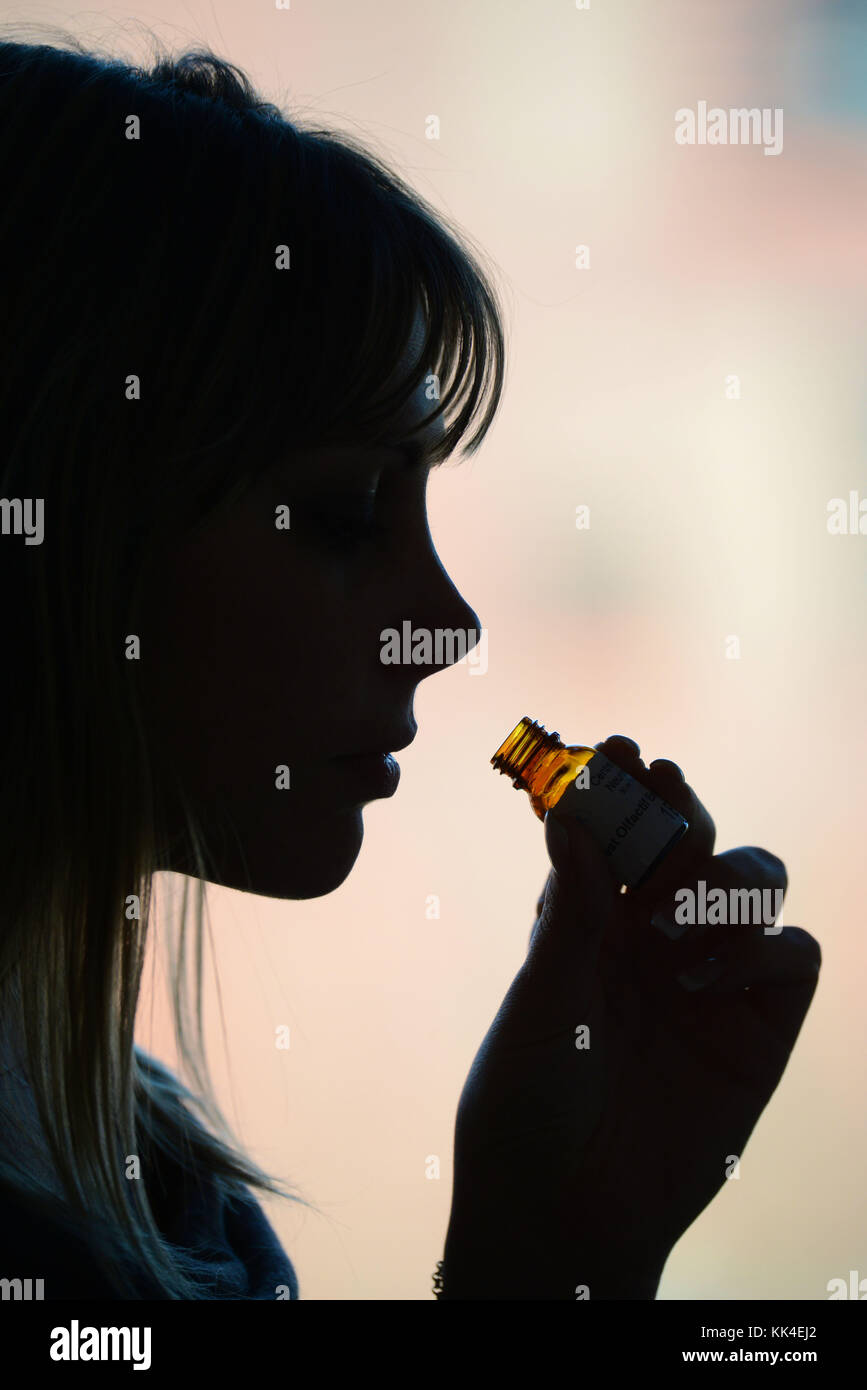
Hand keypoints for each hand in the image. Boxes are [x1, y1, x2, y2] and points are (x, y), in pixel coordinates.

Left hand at [443, 736, 820, 1297]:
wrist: (565, 1212)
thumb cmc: (528, 1102)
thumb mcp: (542, 999)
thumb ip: (571, 912)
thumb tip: (572, 816)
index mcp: (593, 921)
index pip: (623, 833)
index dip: (625, 788)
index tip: (620, 746)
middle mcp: (657, 939)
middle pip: (696, 840)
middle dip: (681, 807)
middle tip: (660, 785)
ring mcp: (714, 979)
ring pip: (757, 879)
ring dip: (723, 877)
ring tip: (669, 919)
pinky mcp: (761, 1029)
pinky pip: (795, 954)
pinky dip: (761, 946)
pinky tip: (701, 978)